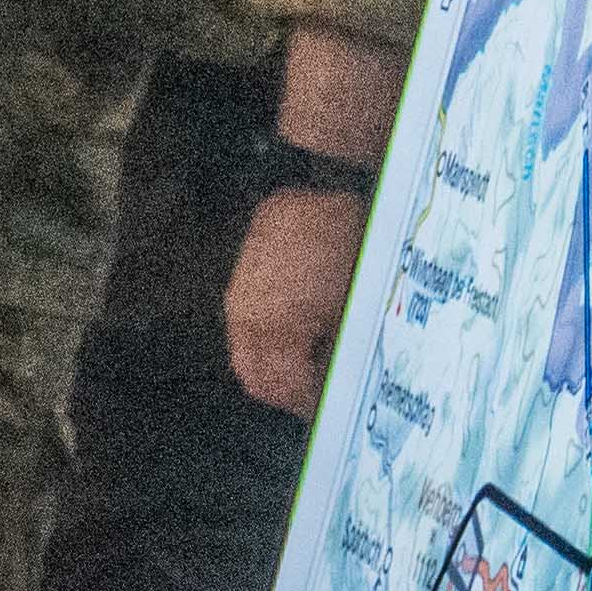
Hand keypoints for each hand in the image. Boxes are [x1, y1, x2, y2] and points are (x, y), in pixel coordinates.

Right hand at [227, 185, 367, 414]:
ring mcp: (239, 299)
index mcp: (278, 329)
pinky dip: (267, 343)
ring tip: (309, 367)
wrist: (317, 182)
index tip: (331, 407)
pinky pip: (245, 329)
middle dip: (285, 395)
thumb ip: (339, 349)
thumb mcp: (352, 303)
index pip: (285, 389)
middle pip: (257, 379)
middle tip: (316, 397)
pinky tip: (297, 333)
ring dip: (273, 370)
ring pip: (247, 355)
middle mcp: (248, 319)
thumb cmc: (345, 243)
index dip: (308, 405)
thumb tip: (338, 381)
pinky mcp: (240, 281)